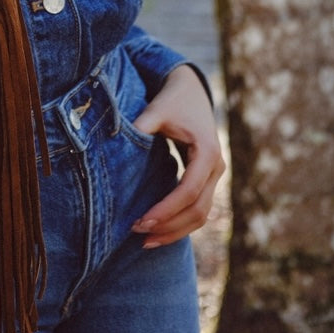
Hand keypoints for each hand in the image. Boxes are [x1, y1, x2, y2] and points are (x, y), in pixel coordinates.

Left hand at [130, 65, 224, 247]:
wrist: (191, 91)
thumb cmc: (172, 100)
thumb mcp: (157, 109)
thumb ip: (141, 126)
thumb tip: (116, 142)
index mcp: (207, 152)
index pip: (189, 191)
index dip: (167, 209)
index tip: (143, 220)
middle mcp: (217, 167)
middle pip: (198, 210)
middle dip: (169, 226)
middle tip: (138, 234)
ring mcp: (215, 175)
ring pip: (201, 214)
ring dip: (175, 230)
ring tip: (146, 241)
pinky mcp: (208, 180)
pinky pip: (198, 208)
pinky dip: (180, 222)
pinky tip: (158, 230)